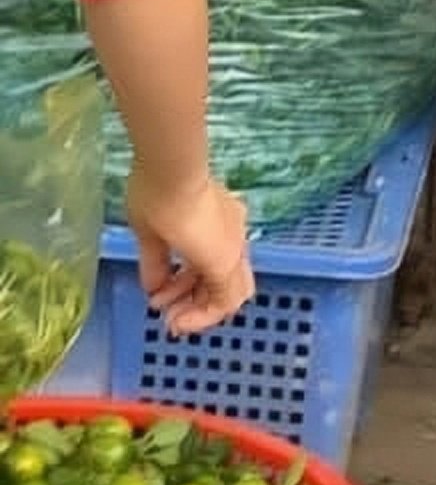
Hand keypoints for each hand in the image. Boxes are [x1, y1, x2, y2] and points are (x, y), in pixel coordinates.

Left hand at [125, 167, 253, 335]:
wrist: (171, 161)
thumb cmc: (158, 204)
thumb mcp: (150, 242)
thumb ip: (156, 271)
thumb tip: (155, 290)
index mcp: (222, 258)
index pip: (224, 303)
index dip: (200, 320)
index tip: (171, 323)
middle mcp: (235, 243)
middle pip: (233, 288)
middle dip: (202, 305)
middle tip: (170, 313)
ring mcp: (234, 224)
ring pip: (227, 268)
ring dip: (197, 285)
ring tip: (161, 290)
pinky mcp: (227, 208)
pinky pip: (223, 247)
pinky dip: (202, 264)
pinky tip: (175, 263)